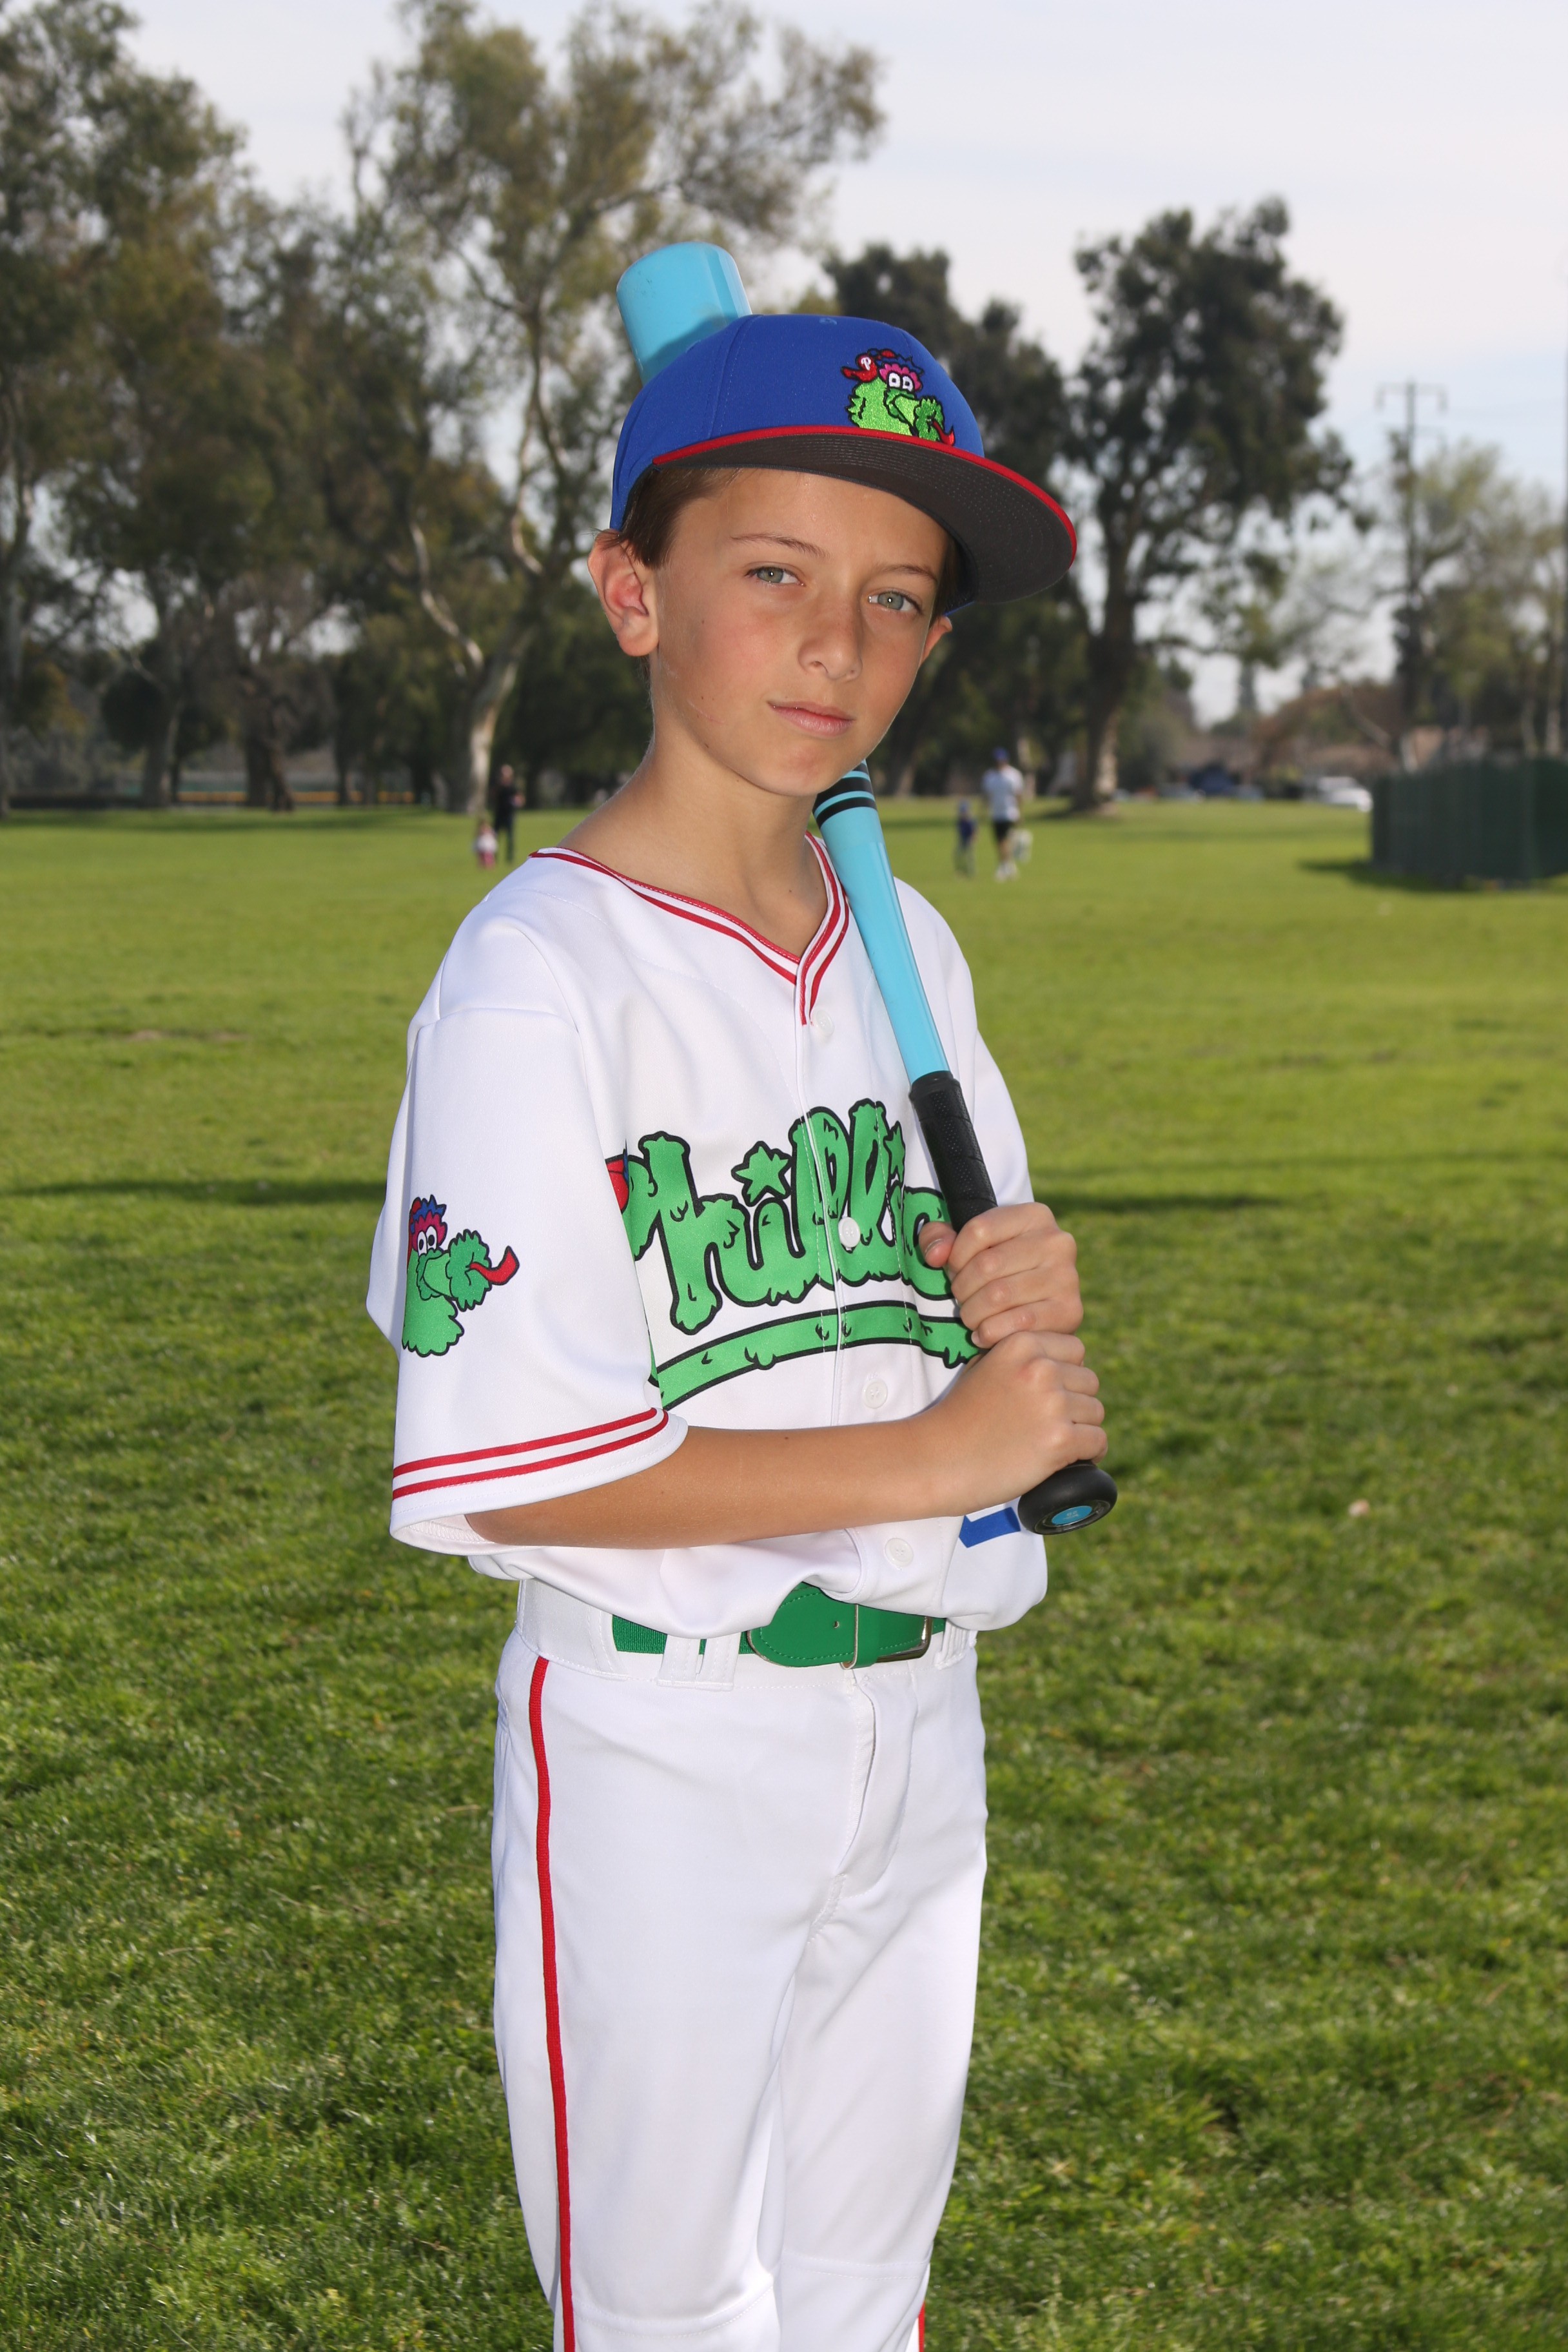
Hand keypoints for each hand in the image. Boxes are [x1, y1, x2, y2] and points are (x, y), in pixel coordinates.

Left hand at [918, 1201, 1080, 1347]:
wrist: (1039, 1314)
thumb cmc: (999, 1273)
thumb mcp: (968, 1246)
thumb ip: (939, 1238)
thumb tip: (935, 1255)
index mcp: (1036, 1215)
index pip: (978, 1229)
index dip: (956, 1255)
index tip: (955, 1270)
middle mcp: (1058, 1241)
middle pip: (987, 1265)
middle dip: (962, 1288)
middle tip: (962, 1299)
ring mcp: (1067, 1277)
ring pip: (997, 1296)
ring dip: (972, 1313)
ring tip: (971, 1316)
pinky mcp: (1069, 1311)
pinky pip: (1016, 1324)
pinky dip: (990, 1332)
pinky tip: (984, 1333)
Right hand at [925, 1329, 1105, 1515]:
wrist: (937, 1459)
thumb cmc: (960, 1417)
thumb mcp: (985, 1367)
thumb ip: (1020, 1357)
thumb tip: (1062, 1362)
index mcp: (1022, 1343)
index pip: (1075, 1350)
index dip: (1065, 1374)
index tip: (1048, 1395)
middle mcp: (1041, 1367)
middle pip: (1089, 1382)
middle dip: (1075, 1403)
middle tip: (1048, 1424)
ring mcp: (1052, 1404)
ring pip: (1095, 1413)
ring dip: (1081, 1429)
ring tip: (1052, 1442)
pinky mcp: (1060, 1439)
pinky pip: (1098, 1441)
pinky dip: (1088, 1454)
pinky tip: (1068, 1459)